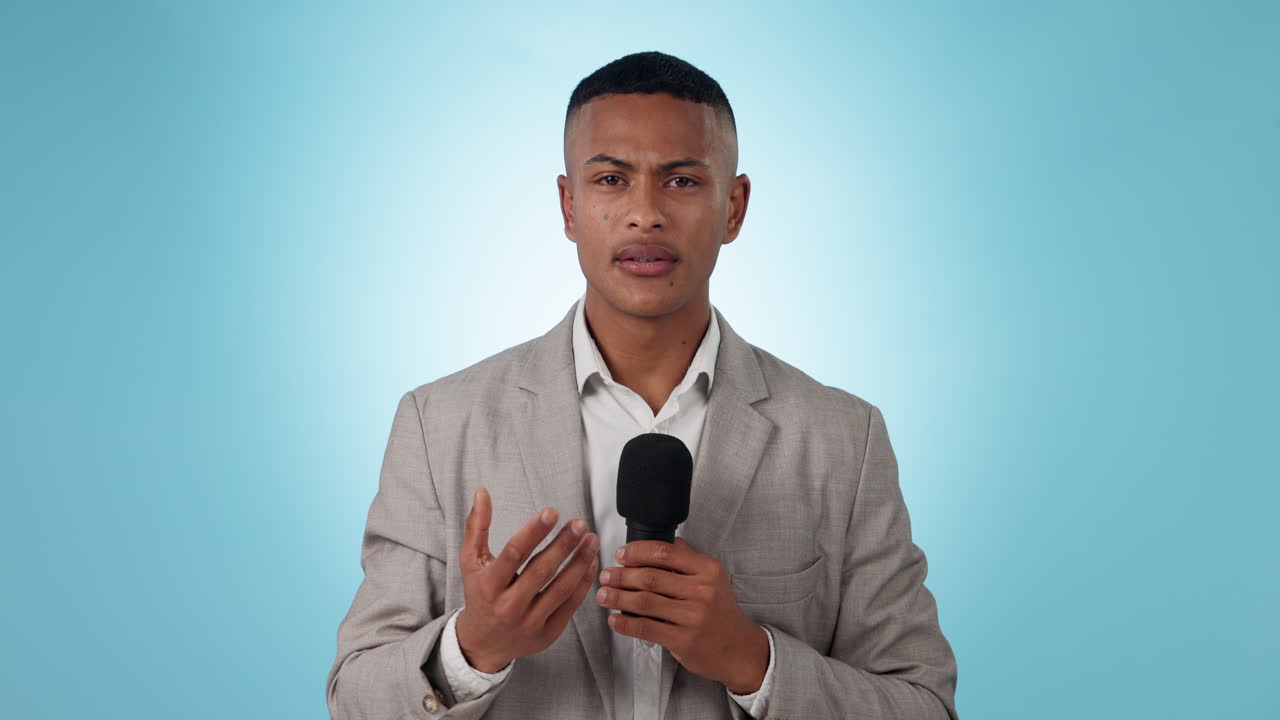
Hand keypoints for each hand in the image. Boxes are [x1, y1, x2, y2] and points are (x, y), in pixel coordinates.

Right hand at [455, 487, 599, 671]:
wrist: (484, 643)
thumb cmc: (479, 595)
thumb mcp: (470, 562)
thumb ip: (477, 527)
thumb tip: (482, 493)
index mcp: (489, 585)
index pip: (514, 554)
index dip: (534, 531)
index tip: (551, 512)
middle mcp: (509, 606)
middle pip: (541, 571)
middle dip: (563, 544)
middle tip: (579, 523)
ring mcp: (530, 622)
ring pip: (561, 588)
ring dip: (579, 561)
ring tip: (591, 539)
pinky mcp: (547, 633)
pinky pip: (570, 605)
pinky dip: (583, 582)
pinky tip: (591, 562)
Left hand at [596, 537, 768, 694]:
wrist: (739, 649)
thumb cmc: (721, 612)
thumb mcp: (714, 579)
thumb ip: (690, 559)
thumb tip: (668, 540)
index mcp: (708, 570)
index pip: (665, 552)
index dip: (637, 551)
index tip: (621, 555)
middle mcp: (702, 591)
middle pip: (650, 577)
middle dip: (622, 575)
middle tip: (606, 576)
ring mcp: (692, 616)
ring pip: (644, 601)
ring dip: (618, 597)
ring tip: (603, 595)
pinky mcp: (683, 639)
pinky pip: (645, 628)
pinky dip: (625, 623)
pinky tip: (614, 619)